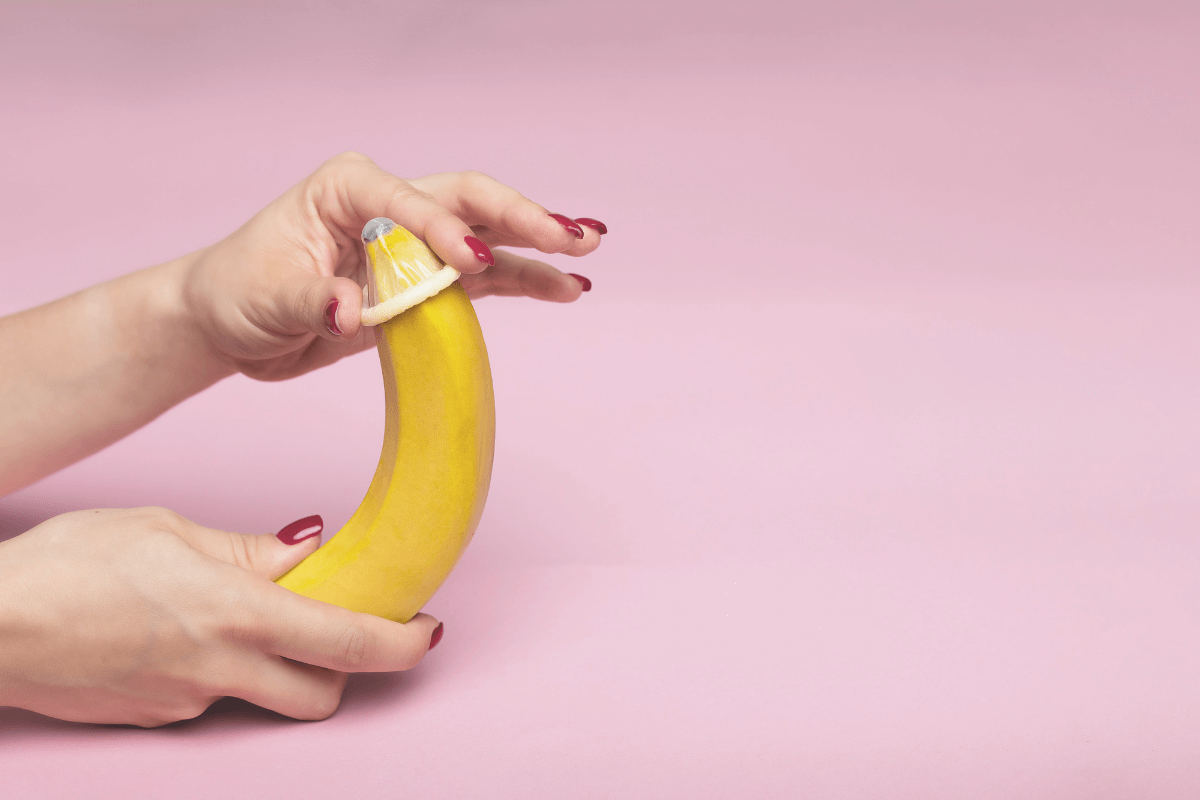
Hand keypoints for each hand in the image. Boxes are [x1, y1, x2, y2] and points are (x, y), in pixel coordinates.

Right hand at [0, 507, 440, 726]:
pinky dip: (223, 669)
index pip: (349, 642)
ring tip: (244, 618)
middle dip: (345, 669)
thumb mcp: (170, 532)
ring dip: (280, 666)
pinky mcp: (156, 719)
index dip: (402, 643)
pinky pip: (213, 698)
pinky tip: (184, 633)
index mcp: (238, 615)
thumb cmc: (71, 563)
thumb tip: (309, 548)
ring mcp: (189, 703)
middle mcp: (222, 670)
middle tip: (337, 625)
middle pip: (322, 694)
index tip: (428, 632)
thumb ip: (249, 551)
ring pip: (267, 697)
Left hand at [183, 152, 605, 380]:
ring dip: (537, 248)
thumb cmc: (239, 292)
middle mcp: (390, 207)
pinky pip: (484, 282)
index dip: (443, 231)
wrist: (231, 324)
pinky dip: (523, 284)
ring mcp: (413, 245)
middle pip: (469, 201)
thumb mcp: (265, 297)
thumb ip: (310, 300)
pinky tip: (563, 288)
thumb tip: (351, 309)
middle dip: (522, 217)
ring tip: (585, 257)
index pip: (409, 203)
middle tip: (572, 235)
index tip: (472, 264)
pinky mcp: (424, 284)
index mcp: (349, 190)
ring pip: (488, 238)